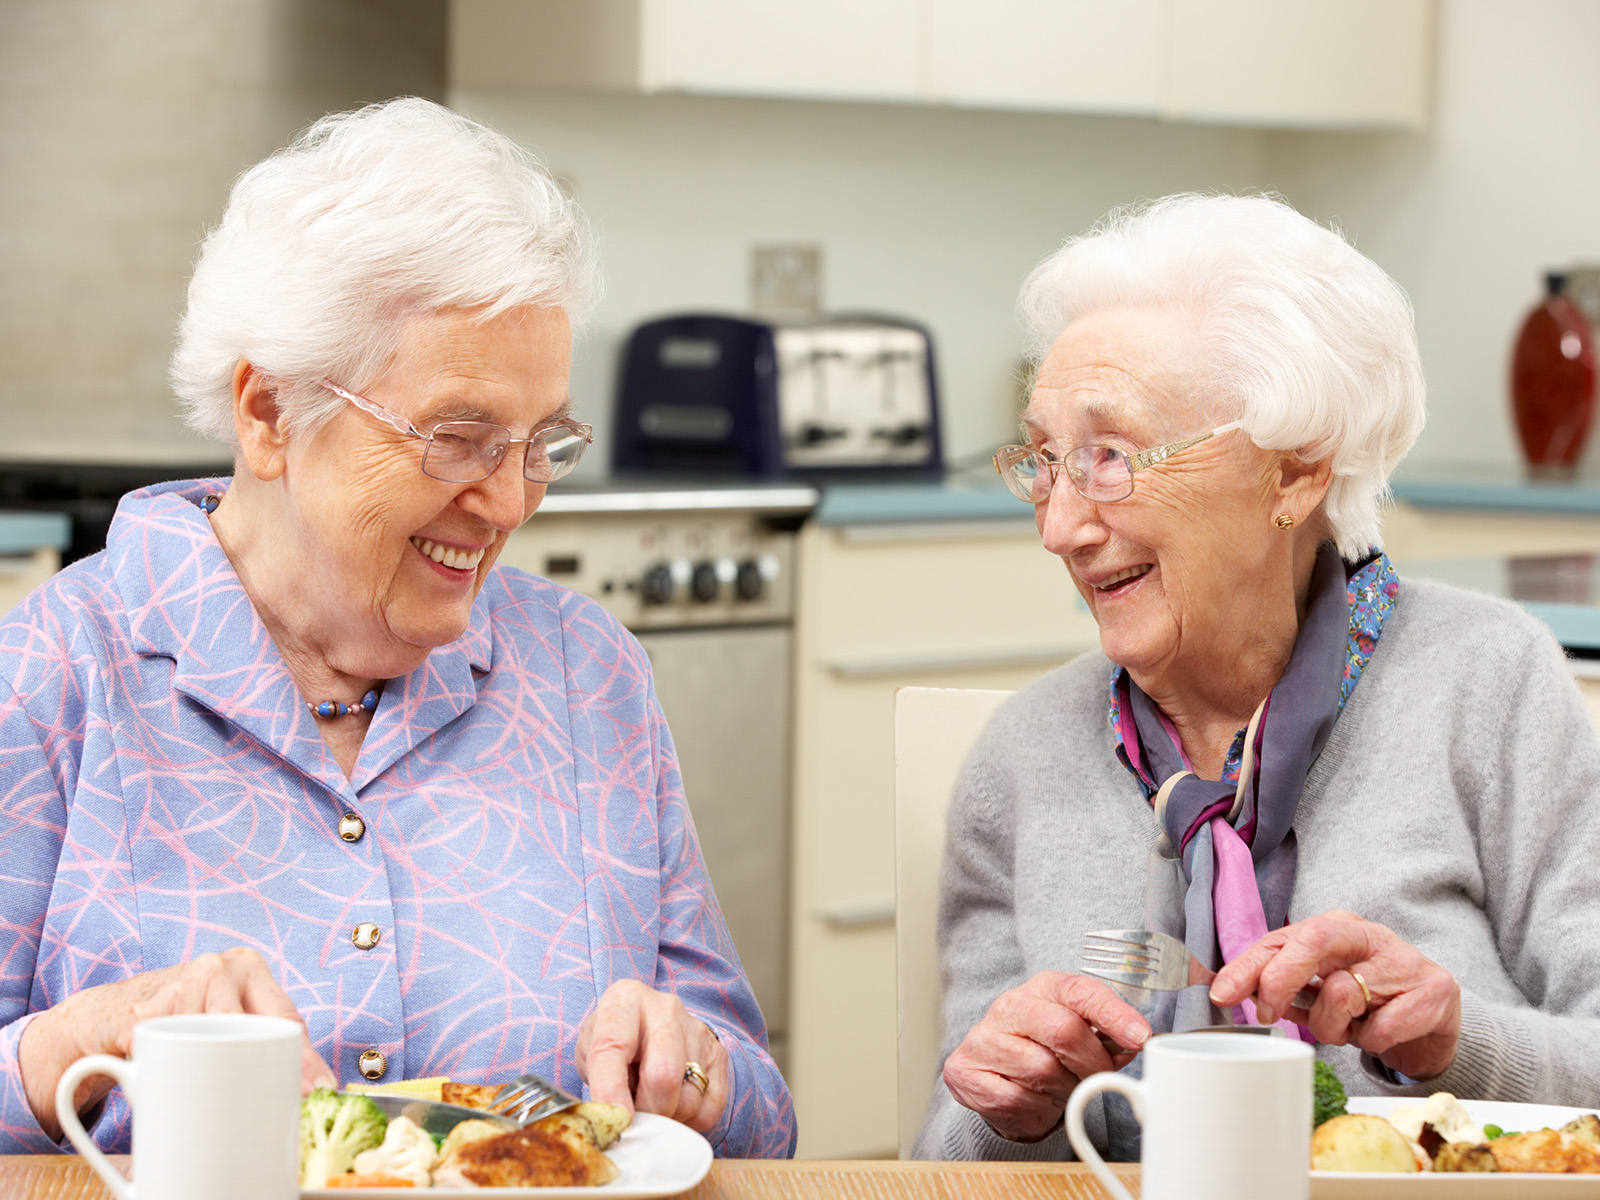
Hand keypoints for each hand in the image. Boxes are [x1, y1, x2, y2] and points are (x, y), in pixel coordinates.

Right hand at [18, 947, 333, 1141]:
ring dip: (214, 1072)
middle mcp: (220, 968)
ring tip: (214, 1089)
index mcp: (249, 968)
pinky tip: (170, 1073)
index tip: (321, 1088)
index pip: (286, 1016)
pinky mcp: (146, 1010)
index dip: (305, 1056)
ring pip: (213, 1043)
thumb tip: (308, 1085)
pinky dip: (173, 1071)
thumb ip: (260, 1037)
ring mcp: (182, 984)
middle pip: (254, 1028)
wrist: (109, 1012)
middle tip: (280, 1101)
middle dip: (270, 1068)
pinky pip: (171, 1051)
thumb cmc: (182, 1015)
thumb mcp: (226, 1015)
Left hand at [575, 979, 727, 1133]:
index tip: (615, 1123)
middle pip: (663, 1074)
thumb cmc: (614, 1043)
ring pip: (688, 1098)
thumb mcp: (590, 1054)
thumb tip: (613, 1125)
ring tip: (652, 1106)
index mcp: (625, 1000)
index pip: (612, 1047)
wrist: (646, 1028)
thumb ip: (599, 1084)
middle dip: (648, 1112)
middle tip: (636, 1123)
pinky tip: (675, 1106)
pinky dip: (691, 1121)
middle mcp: (665, 1009)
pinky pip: (711, 1107)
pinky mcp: (718, 1053)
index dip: (611, 1091)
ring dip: (668, 1118)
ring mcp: (696, 1029)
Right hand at [942, 971, 1150, 1142]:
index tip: (1141, 1036)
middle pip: (1065, 1031)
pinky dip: (1036, 1107)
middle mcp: (1010, 1006)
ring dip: (1064, 1089)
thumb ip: (1108, 1034)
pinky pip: (1017, 1098)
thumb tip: (1137, 1041)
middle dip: (1092, 1063)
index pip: (1081, 991)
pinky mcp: (966, 1071)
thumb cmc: (1043, 1046)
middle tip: (1099, 1077)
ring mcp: (984, 1038)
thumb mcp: (1077, 1030)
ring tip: (1061, 1087)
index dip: (1114, 1014)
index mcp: (1042, 988)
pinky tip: (1035, 1098)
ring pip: (1043, 1070)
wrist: (992, 1070)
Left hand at [1209, 909, 1461, 1079]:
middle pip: (1312, 941)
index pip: (1281, 939)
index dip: (1247, 966)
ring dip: (1331, 1027)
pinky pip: (1384, 1027)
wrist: (1434, 1016)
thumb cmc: (1370, 998)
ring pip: (1343, 993)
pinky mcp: (1434, 989)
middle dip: (1280, 980)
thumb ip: (1283, 986)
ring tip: (1343, 1030)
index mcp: (1334, 928)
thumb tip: (1231, 993)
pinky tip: (1376, 1035)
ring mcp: (1403, 959)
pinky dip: (1372, 1041)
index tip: (1222, 994)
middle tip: (1269, 1014)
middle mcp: (1367, 935)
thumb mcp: (1321, 987)